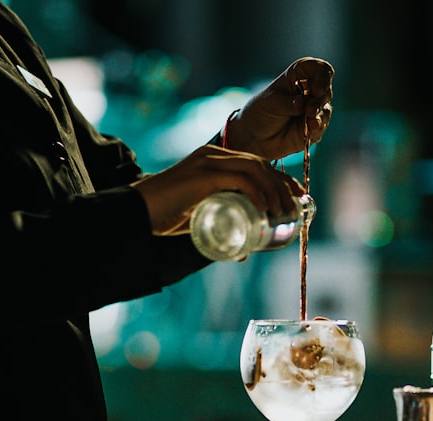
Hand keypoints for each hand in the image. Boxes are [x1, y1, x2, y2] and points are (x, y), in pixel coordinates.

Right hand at [132, 144, 304, 235]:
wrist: (135, 213)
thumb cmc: (164, 217)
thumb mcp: (200, 217)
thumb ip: (219, 227)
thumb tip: (242, 253)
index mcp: (214, 160)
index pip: (257, 164)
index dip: (281, 180)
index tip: (296, 198)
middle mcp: (214, 155)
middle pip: (261, 165)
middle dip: (283, 185)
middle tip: (295, 209)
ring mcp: (208, 161)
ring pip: (255, 169)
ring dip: (274, 191)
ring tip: (282, 213)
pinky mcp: (203, 173)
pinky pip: (240, 177)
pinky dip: (257, 191)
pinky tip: (264, 207)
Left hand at [224, 57, 334, 160]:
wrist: (255, 136)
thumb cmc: (261, 112)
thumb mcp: (271, 103)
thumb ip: (288, 103)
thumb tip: (302, 103)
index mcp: (299, 76)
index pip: (319, 69)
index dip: (323, 77)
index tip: (317, 89)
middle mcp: (309, 91)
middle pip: (326, 90)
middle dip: (320, 100)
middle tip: (309, 110)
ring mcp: (313, 109)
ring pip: (326, 109)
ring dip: (320, 115)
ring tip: (310, 123)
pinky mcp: (314, 126)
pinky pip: (322, 126)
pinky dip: (318, 128)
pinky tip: (311, 131)